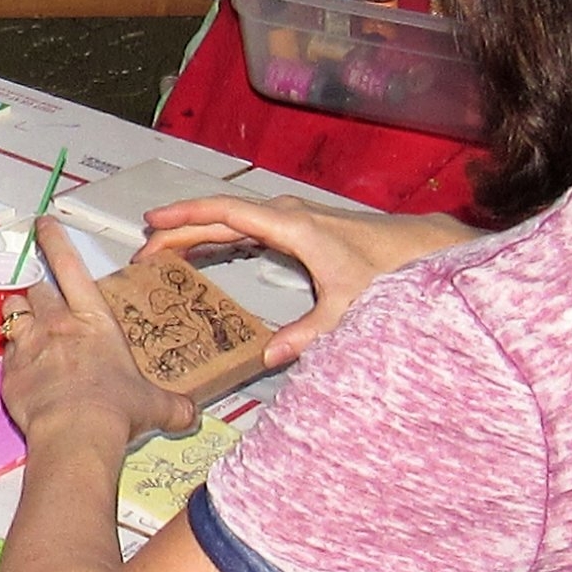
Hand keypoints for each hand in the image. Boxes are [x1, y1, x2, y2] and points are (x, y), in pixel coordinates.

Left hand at [3, 217, 196, 445]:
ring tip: (25, 325)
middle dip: (39, 291)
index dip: (55, 240)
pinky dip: (11, 355)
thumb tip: (191, 414)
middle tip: (44, 301)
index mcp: (94, 319)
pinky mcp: (9, 370)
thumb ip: (172, 405)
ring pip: (13, 311)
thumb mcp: (154, 405)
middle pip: (38, 290)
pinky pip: (4, 352)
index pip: (70, 266)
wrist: (75, 432)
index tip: (43, 224)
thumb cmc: (115, 410)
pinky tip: (21, 369)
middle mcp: (57, 323)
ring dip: (18, 314)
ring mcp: (29, 344)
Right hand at [136, 195, 475, 366]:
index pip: (226, 213)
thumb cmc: (391, 273)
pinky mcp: (303, 230)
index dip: (185, 217)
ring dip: (199, 233)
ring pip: (234, 220)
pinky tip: (209, 253)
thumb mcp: (348, 308)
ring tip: (164, 252)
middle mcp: (289, 215)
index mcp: (292, 226)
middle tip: (143, 253)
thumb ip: (306, 334)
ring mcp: (295, 219)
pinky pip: (250, 228)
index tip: (151, 225)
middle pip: (221, 216)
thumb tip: (266, 358)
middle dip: (180, 231)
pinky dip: (223, 238)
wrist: (427, 251)